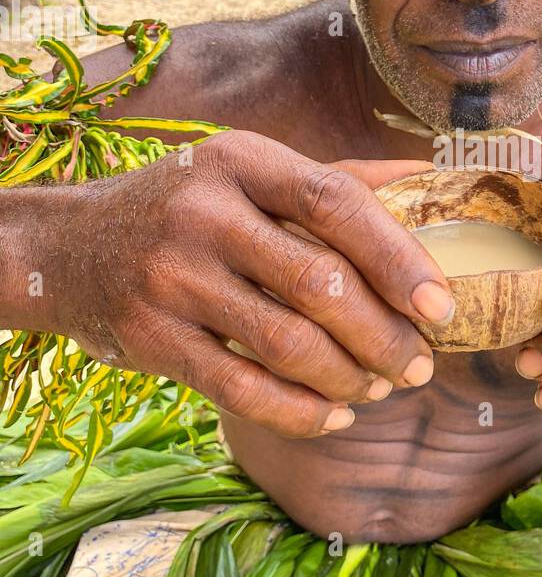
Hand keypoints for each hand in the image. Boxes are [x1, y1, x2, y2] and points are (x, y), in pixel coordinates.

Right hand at [44, 131, 452, 438]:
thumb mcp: (249, 171)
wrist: (66, 248)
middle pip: (320, 283)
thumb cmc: (187, 207)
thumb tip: (432, 179)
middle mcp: (205, 214)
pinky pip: (242, 389)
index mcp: (242, 161)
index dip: (398, 256)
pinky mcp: (152, 339)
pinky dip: (300, 412)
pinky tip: (335, 415)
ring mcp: (172, 278)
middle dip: (384, 335)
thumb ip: (336, 178)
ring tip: (381, 388)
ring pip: (286, 344)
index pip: (337, 203)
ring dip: (349, 377)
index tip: (440, 304)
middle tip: (418, 363)